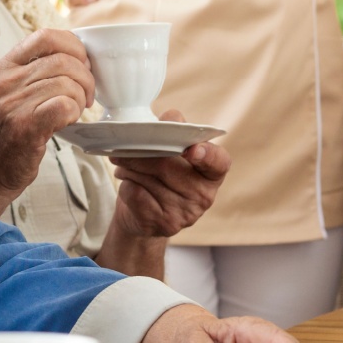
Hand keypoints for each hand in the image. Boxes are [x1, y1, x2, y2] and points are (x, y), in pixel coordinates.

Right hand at [0, 29, 94, 214]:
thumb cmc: (5, 135)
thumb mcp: (10, 93)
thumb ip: (34, 73)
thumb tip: (76, 56)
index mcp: (4, 67)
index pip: (46, 36)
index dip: (74, 46)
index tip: (82, 63)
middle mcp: (6, 81)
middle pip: (63, 60)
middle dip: (86, 77)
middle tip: (87, 95)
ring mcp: (13, 104)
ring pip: (68, 83)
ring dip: (81, 98)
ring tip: (75, 110)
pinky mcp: (26, 126)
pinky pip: (65, 104)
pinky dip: (75, 111)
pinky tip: (69, 121)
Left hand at [97, 112, 229, 277]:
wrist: (143, 215)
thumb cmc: (160, 175)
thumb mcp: (172, 152)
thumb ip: (175, 130)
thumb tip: (170, 119)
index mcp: (212, 172)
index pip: (218, 161)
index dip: (206, 154)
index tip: (191, 149)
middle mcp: (204, 194)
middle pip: (167, 164)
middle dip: (140, 152)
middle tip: (123, 149)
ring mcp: (186, 213)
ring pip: (147, 178)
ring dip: (128, 167)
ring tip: (125, 167)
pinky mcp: (164, 224)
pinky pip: (136, 193)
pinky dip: (125, 185)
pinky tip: (128, 185)